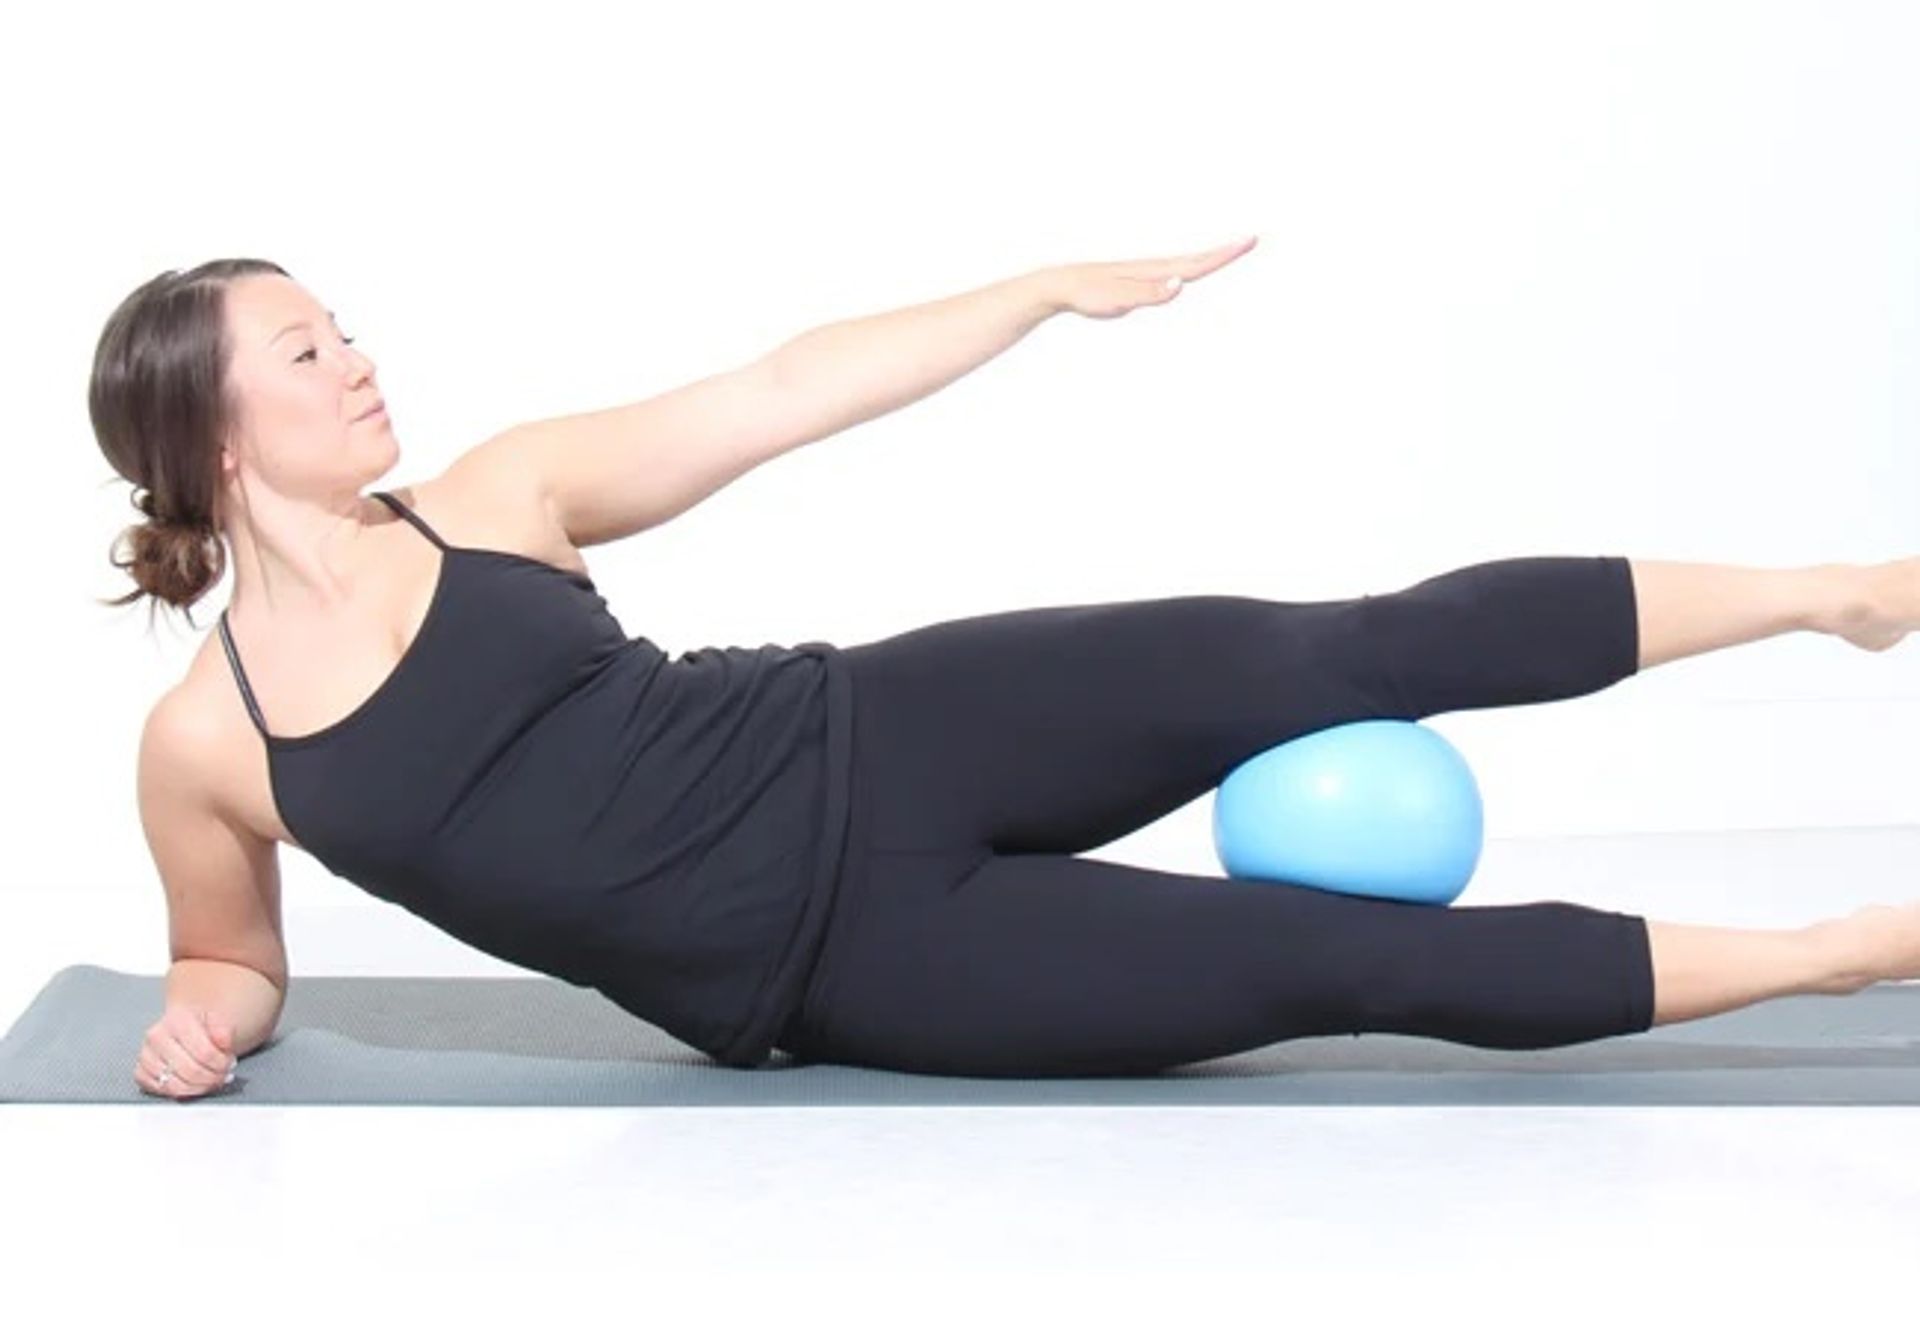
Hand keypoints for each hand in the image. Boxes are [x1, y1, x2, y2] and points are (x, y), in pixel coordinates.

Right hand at [136, 1004, 237, 1099]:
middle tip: (223, 1076)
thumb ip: (224, 1030)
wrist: (184, 1024)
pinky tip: (193, 1085)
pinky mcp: (140, 1071)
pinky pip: (159, 1090)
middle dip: (213, 1078)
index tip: (231, 1063)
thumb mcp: (218, 1020)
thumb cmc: (202, 1025)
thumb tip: (225, 1042)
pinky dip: (179, 1092)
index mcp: (177, 1020)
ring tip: (211, 1081)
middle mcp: (157, 1037)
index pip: (204, 1052)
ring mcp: (146, 1055)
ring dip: (198, 1088)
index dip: (222, 1063)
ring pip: (174, 1085)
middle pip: (190, 1071)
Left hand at [1045, 234, 1257, 319]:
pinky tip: (1188, 273)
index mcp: (1156, 272)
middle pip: (1197, 260)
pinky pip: (1173, 272)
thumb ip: (1151, 294)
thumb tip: (1181, 284)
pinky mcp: (1139, 280)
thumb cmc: (1089, 293)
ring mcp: (1147, 273)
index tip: (1248, 241)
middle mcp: (1155, 268)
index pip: (1197, 264)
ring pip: (1186, 264)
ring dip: (1210, 258)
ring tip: (1230, 252)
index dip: (1224, 255)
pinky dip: (1190, 268)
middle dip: (1224, 252)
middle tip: (1251, 241)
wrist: (1063, 284)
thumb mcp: (1119, 299)